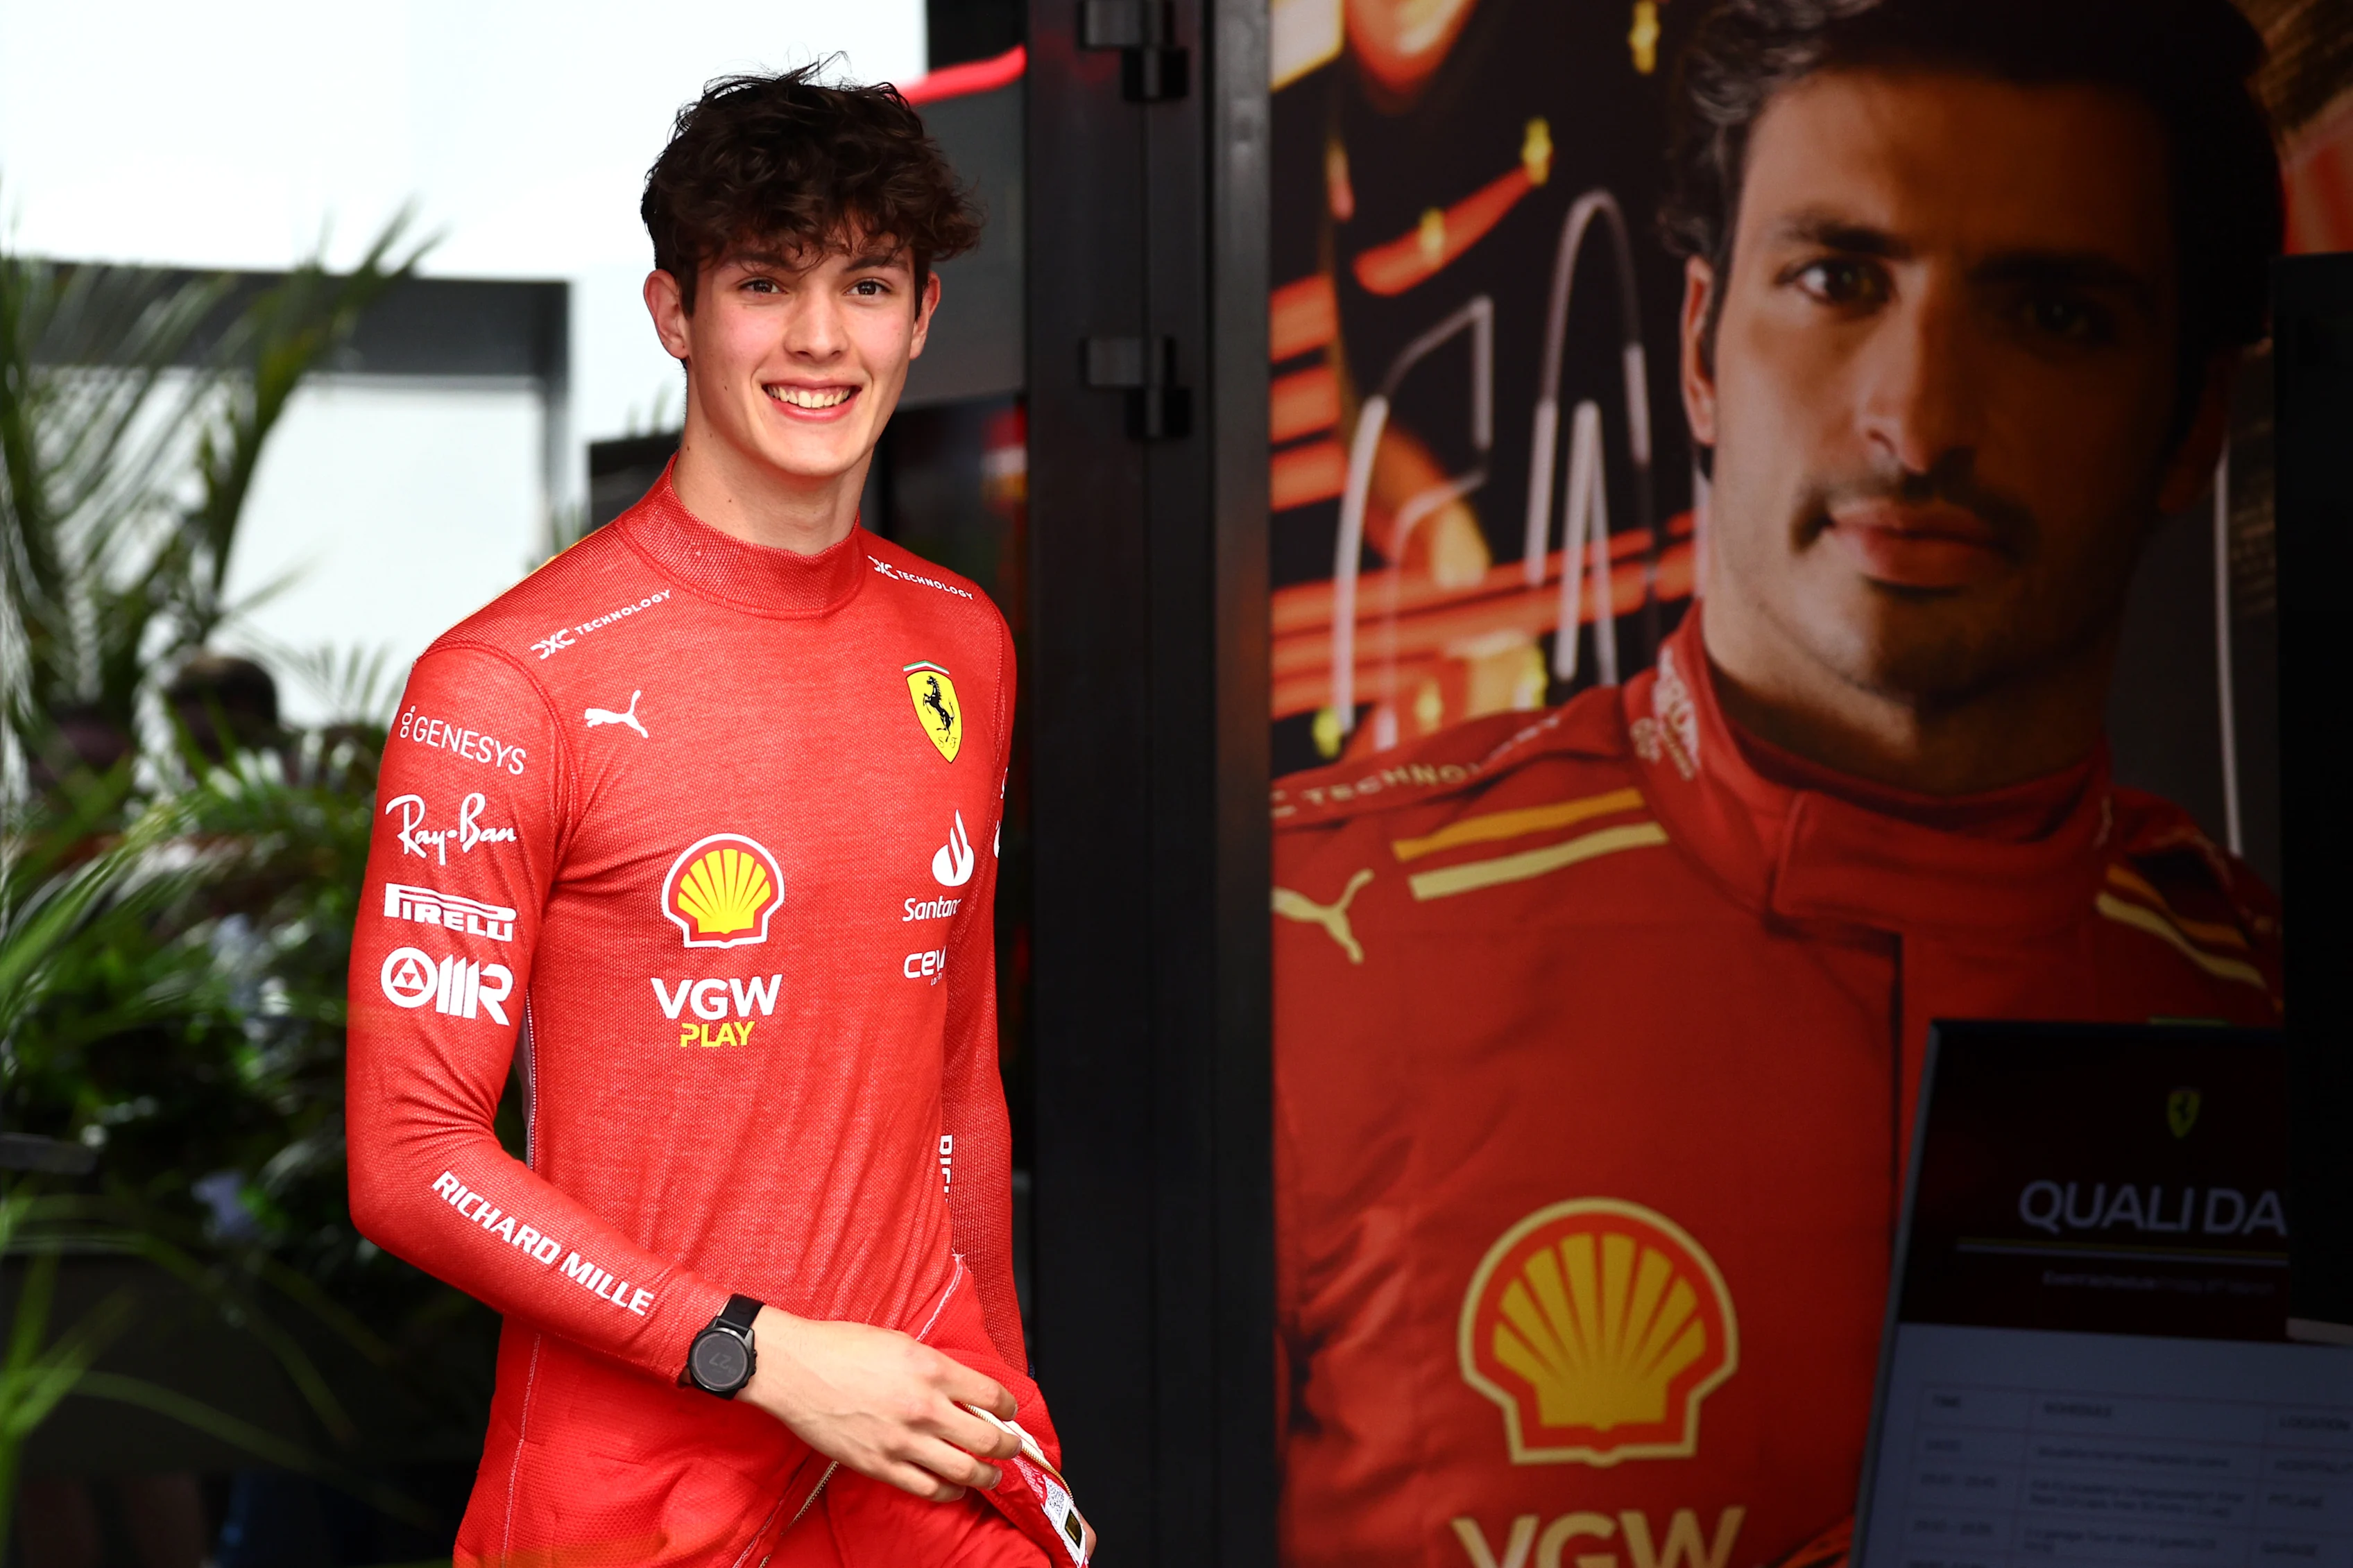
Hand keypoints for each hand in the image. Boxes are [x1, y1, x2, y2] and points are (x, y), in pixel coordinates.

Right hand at [737, 1306, 1022, 1501]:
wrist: (795, 1369)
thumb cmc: (841, 1348)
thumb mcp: (901, 1342)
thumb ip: (936, 1367)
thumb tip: (963, 1389)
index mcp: (932, 1369)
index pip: (993, 1396)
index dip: (1009, 1407)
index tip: (1009, 1411)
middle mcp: (924, 1407)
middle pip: (988, 1439)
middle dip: (1008, 1447)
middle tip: (1012, 1447)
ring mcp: (902, 1441)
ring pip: (965, 1471)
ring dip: (988, 1475)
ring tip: (993, 1474)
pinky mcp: (880, 1465)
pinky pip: (928, 1489)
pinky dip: (950, 1493)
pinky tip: (955, 1488)